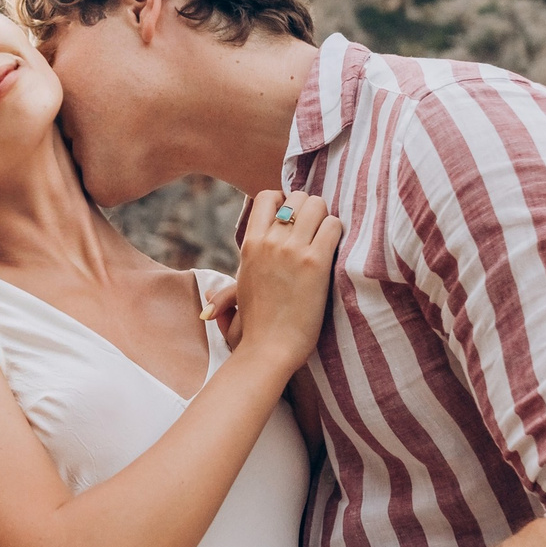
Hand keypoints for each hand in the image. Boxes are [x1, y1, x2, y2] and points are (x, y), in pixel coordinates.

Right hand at [199, 191, 340, 365]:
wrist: (269, 350)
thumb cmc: (254, 329)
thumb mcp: (236, 301)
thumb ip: (223, 295)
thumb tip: (207, 302)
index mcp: (249, 244)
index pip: (268, 197)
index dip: (285, 202)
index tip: (294, 221)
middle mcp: (269, 241)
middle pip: (297, 196)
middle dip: (309, 209)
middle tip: (315, 232)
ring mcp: (291, 250)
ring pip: (317, 205)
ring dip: (325, 218)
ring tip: (326, 240)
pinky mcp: (315, 263)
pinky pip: (333, 226)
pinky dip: (338, 233)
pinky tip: (335, 251)